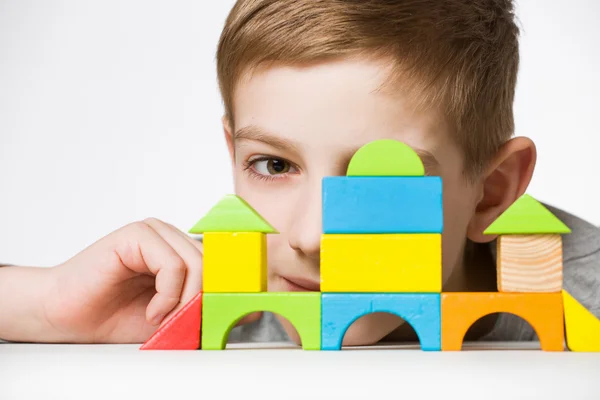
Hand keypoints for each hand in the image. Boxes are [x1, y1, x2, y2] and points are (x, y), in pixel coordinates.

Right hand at [43, 218, 259, 343]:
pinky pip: (173, 265)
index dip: (227, 291)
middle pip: (212, 266)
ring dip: (184, 301)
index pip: (221, 265)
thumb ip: (203, 311)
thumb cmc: (113, 315)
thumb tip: (247, 313)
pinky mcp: (137, 234)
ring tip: (161, 319)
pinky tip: (150, 312)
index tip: (228, 318)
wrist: (66, 316)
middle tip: (184, 325)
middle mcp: (170, 238)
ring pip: (196, 265)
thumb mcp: (171, 318)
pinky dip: (167, 295)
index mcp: (180, 251)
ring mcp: (154, 232)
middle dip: (203, 302)